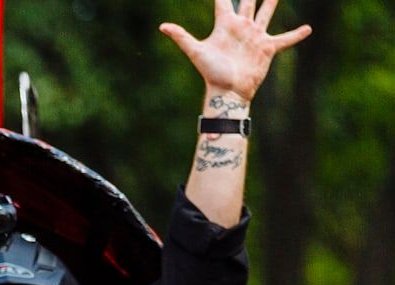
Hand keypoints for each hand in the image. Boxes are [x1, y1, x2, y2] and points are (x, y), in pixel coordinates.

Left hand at [160, 0, 310, 101]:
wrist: (228, 91)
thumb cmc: (211, 73)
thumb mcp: (196, 51)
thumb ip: (182, 37)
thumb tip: (162, 26)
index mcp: (225, 25)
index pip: (224, 1)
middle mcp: (241, 27)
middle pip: (247, 2)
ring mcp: (255, 36)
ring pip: (266, 13)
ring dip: (272, 2)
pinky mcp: (267, 48)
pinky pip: (285, 39)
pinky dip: (296, 35)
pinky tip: (308, 28)